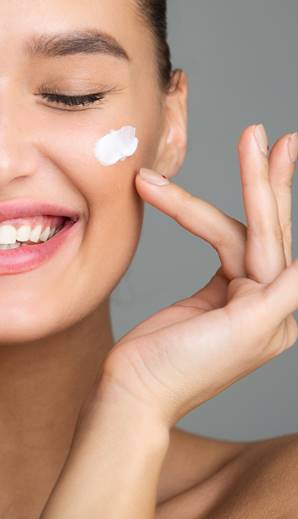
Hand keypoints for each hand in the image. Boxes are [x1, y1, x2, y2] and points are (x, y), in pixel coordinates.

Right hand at [96, 124, 297, 428]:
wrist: (133, 390)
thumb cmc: (182, 370)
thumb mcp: (245, 333)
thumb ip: (284, 294)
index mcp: (278, 312)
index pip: (271, 238)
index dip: (266, 190)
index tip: (273, 145)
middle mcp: (264, 301)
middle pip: (262, 227)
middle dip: (259, 179)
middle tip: (260, 132)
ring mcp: (238, 294)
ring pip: (229, 233)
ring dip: (198, 202)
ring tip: (172, 173)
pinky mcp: (212, 292)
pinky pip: (212, 245)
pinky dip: (195, 219)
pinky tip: (192, 203)